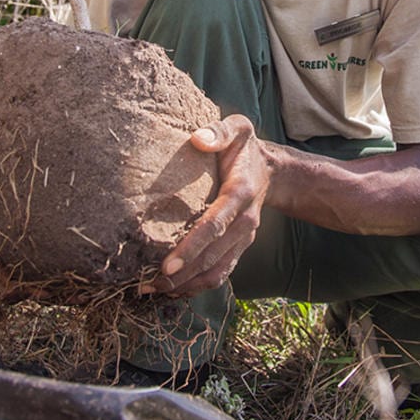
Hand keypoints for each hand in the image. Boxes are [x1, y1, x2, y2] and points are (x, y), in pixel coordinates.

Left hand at [142, 115, 269, 296]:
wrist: (271, 172)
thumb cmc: (245, 148)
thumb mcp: (238, 128)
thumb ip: (219, 131)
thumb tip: (198, 138)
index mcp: (240, 194)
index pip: (215, 226)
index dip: (192, 247)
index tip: (168, 265)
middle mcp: (245, 222)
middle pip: (212, 257)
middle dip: (181, 275)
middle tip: (147, 284)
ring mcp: (243, 238)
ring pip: (216, 272)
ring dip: (186, 285)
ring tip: (153, 290)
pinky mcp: (239, 247)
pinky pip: (221, 274)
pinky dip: (197, 286)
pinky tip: (173, 290)